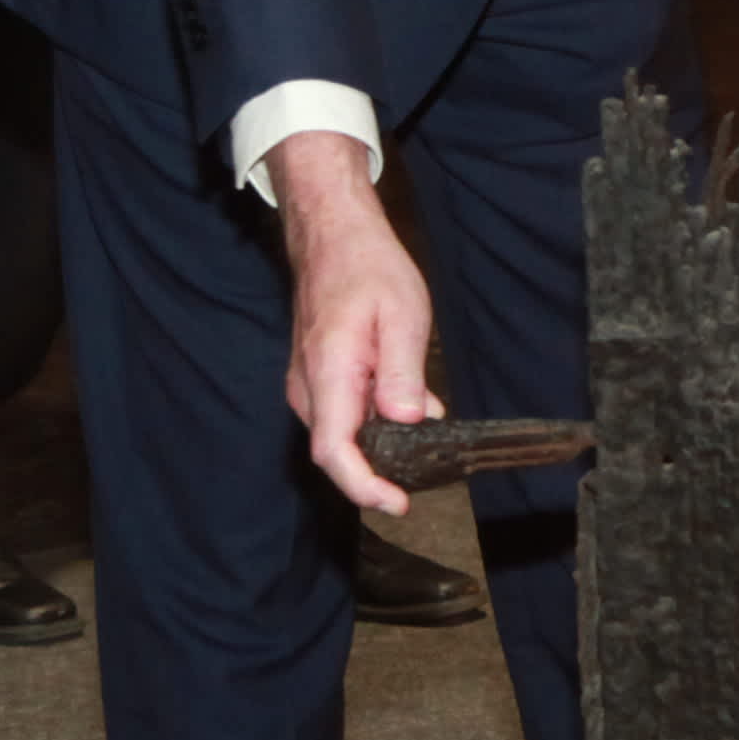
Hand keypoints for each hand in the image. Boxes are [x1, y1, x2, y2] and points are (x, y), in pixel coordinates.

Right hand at [273, 134, 437, 519]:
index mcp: (328, 374)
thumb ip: (402, 372)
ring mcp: (309, 385)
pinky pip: (345, 415)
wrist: (333, 236)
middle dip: (381, 470)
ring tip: (426, 429)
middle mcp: (309, 388)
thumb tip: (406, 420)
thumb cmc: (368, 268)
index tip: (398, 503)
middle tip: (428, 468)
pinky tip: (411, 406)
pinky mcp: (318, 379)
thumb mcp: (402, 315)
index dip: (364, 487)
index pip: (335, 452)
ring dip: (381, 444)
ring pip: (343, 435)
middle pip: (339, 452)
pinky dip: (377, 421)